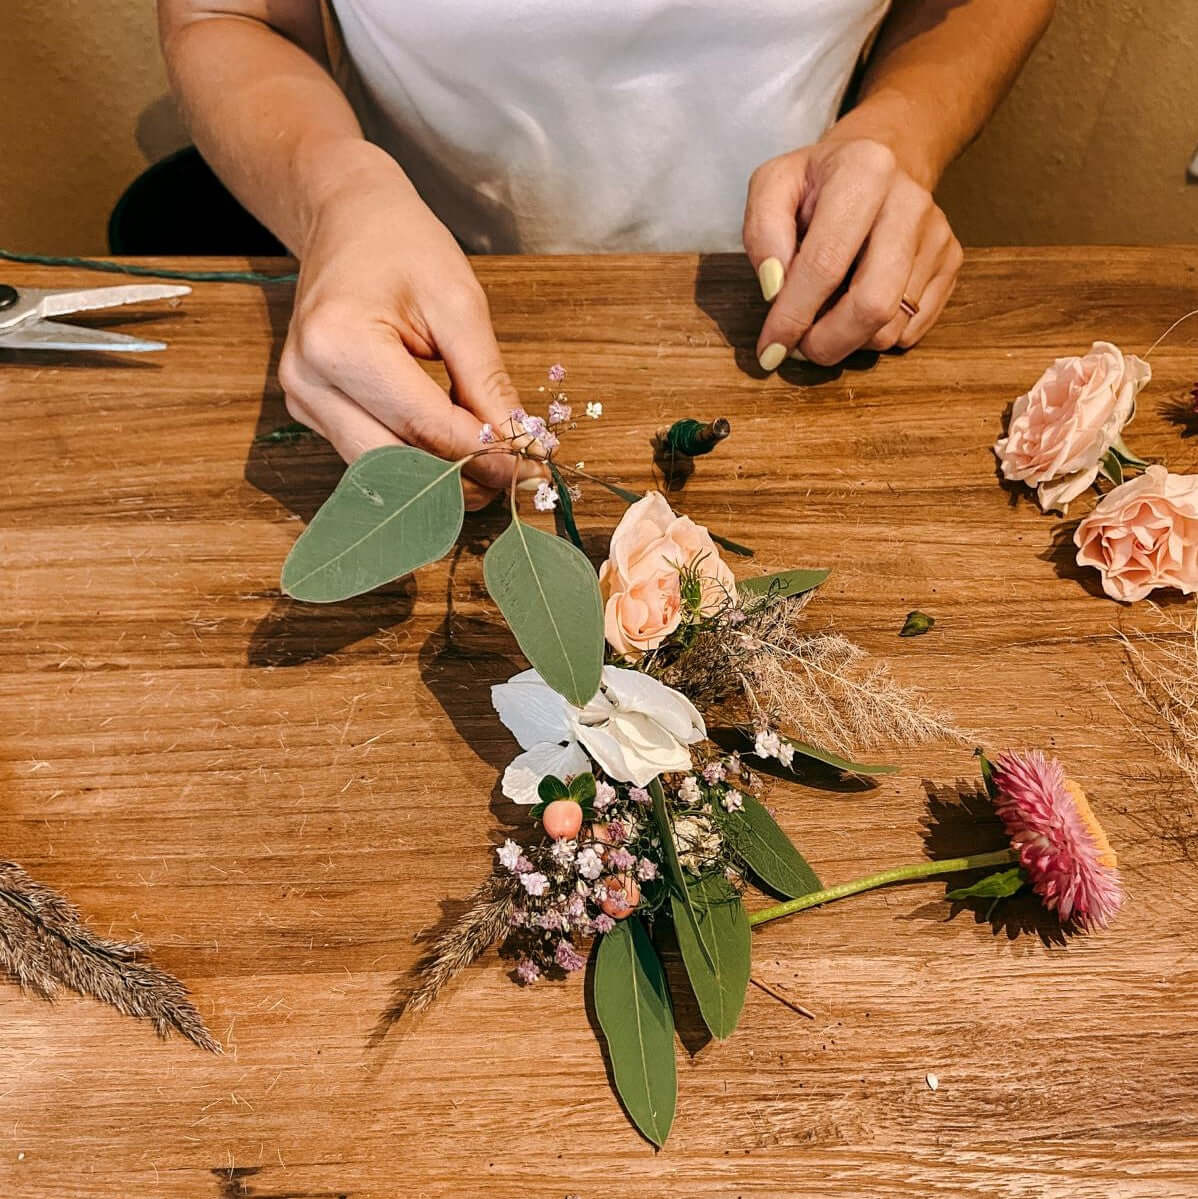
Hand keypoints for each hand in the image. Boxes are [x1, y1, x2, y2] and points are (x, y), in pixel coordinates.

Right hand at [279, 151, 542, 508]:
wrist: (347, 218)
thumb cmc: (403, 245)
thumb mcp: (460, 304)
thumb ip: (486, 381)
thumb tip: (519, 445)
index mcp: (340, 344)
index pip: (425, 426)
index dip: (484, 454)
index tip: (530, 466)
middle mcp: (308, 380)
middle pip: (396, 461)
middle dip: (459, 476)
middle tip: (514, 476)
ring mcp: (302, 399)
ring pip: (379, 468)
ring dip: (436, 476)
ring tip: (488, 466)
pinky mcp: (309, 410)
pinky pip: (367, 452)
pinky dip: (412, 459)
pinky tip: (450, 451)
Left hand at [743, 137, 962, 368]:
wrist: (879, 162)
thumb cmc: (817, 183)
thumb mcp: (773, 186)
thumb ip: (763, 233)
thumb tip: (776, 290)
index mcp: (864, 172)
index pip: (826, 264)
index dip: (793, 316)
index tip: (771, 348)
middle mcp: (910, 203)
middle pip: (873, 306)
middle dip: (828, 343)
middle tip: (800, 348)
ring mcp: (936, 235)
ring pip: (890, 328)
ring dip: (848, 340)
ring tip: (826, 313)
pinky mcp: (951, 262)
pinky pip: (910, 330)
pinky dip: (874, 334)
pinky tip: (856, 304)